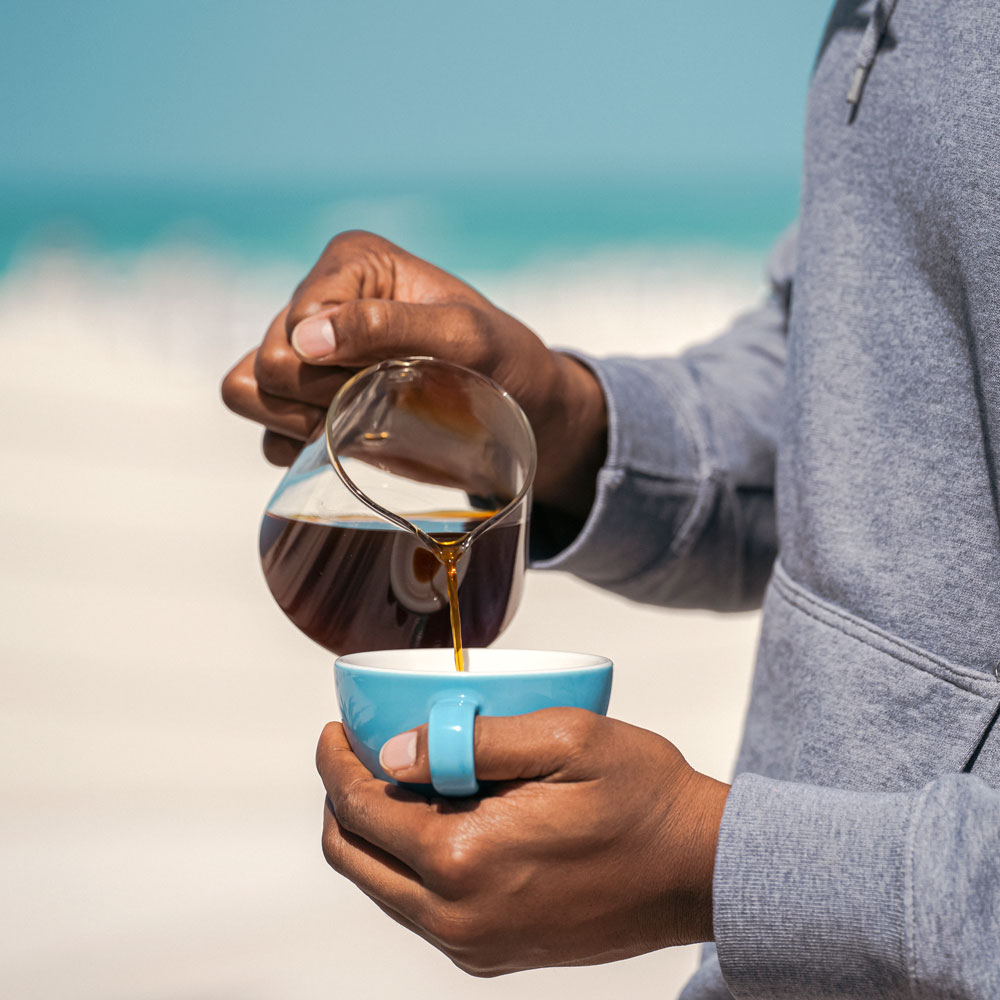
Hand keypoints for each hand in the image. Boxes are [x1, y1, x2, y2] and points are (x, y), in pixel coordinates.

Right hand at [221, 230, 606, 518]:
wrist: (520, 409)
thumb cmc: (503, 360)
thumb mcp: (464, 338)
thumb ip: (389, 326)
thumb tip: (306, 339)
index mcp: (351, 263)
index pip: (297, 324)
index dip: (336, 367)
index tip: (391, 377)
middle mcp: (320, 298)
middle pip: (268, 363)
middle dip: (323, 397)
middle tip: (382, 402)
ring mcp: (308, 350)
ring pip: (248, 392)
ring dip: (302, 422)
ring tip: (363, 420)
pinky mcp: (304, 397)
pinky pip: (263, 430)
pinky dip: (298, 445)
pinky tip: (348, 441)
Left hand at [316, 710, 729, 976]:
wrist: (699, 872)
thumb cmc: (643, 798)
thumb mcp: (566, 739)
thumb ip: (473, 741)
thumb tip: (397, 752)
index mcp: (466, 861)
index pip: (361, 812)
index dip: (335, 765)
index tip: (334, 731)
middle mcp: (459, 917)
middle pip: (356, 859)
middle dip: (341, 800)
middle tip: (353, 752)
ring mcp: (476, 943)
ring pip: (383, 888)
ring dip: (373, 833)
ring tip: (396, 778)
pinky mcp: (495, 951)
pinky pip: (421, 908)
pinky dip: (408, 863)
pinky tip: (437, 820)